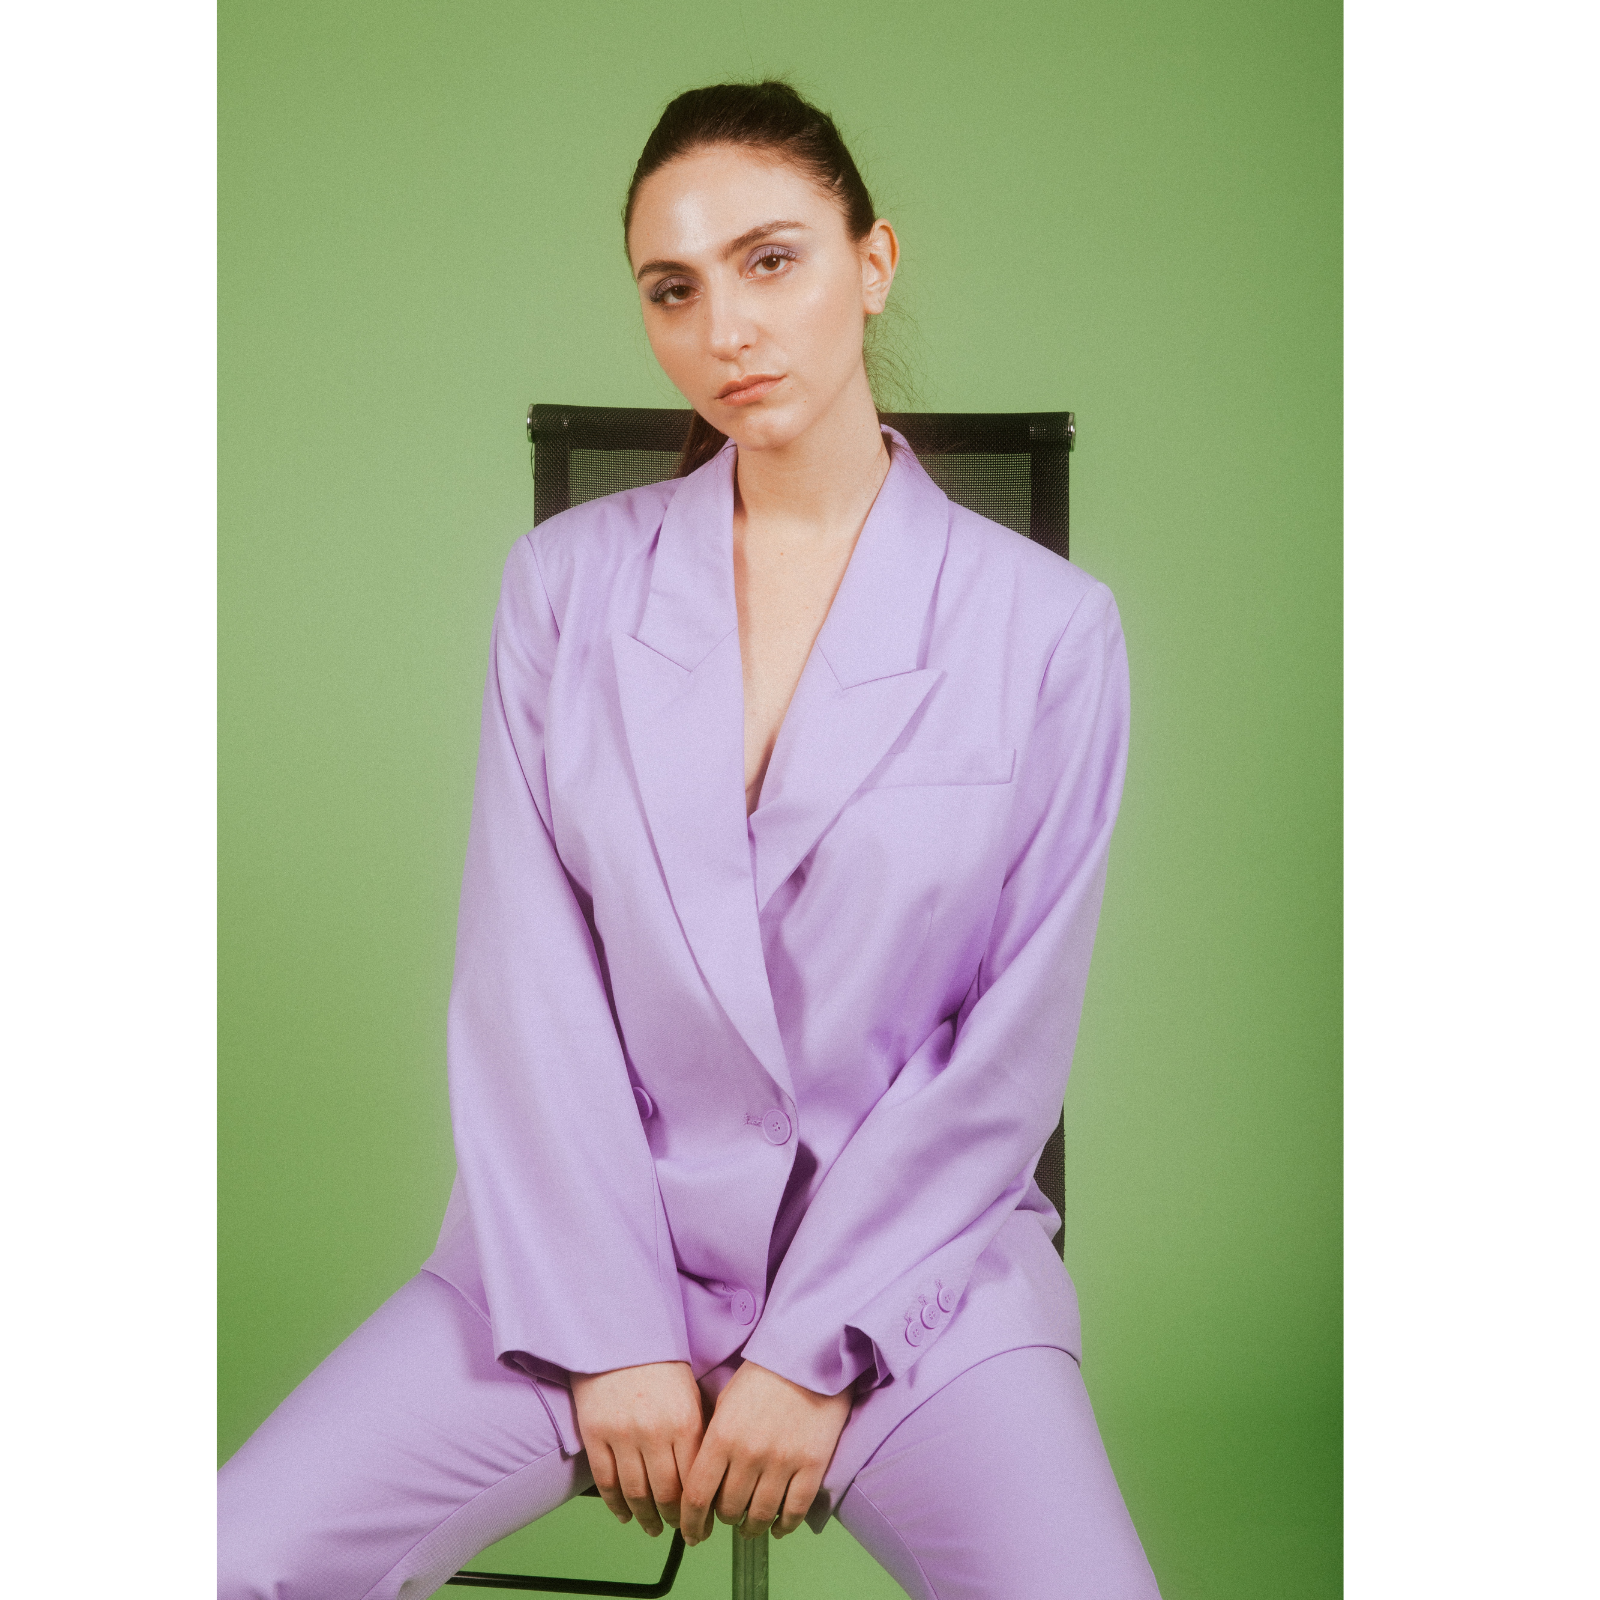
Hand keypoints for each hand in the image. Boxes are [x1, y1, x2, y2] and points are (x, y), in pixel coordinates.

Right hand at [570, 1361, 703, 1536]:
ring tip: (653, 1528)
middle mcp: (654, 1432)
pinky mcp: (595, 1434)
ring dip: (646, 1519)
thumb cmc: (659, 1362)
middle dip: (675, 1520)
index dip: (700, 1510)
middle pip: (666, 1495)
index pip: (695, 1481)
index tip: (703, 1523)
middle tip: (680, 1530)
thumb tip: (707, 1473)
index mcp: (685, 1421)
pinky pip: (606, 1482)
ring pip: (636, 1494)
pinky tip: (625, 1514)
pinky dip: (616, 1505)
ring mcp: (622, 1435)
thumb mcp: (690, 1393)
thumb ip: (697, 1432)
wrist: (618, 1333)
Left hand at [680, 1361, 852, 1544]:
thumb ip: (712, 1439)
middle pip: (728, 1509)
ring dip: (751, 1527)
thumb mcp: (726, 1400)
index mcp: (722, 1436)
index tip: (691, 1533)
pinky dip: (783, 1526)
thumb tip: (702, 1477)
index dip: (691, 1523)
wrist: (808, 1354)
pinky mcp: (812, 1465)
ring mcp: (782, 1462)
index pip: (697, 1496)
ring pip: (759, 1515)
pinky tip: (777, 1526)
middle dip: (724, 1518)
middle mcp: (750, 1454)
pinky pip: (794, 1511)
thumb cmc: (764, 1373)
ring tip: (749, 1526)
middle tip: (726, 1517)